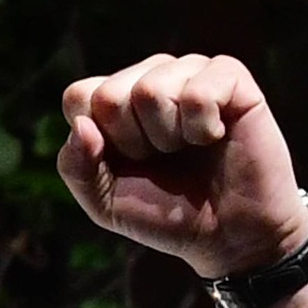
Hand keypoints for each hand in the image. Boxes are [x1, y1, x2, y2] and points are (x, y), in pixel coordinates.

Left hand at [57, 53, 307, 283]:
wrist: (228, 235)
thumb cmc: (166, 214)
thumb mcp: (104, 202)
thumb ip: (76, 167)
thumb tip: (82, 124)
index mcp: (117, 100)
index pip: (79, 95)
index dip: (98, 140)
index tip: (126, 163)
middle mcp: (152, 76)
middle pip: (110, 94)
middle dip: (131, 142)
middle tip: (162, 158)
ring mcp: (191, 71)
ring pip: (151, 89)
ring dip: (168, 137)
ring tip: (190, 148)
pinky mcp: (230, 76)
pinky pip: (197, 92)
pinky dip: (202, 127)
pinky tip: (215, 136)